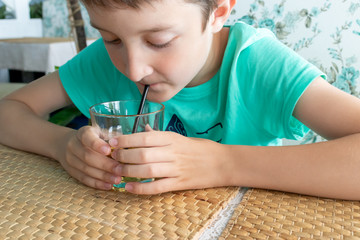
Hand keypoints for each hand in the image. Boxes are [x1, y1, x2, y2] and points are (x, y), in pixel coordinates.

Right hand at [57, 126, 122, 189]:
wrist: (69, 143)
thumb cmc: (94, 138)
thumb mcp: (101, 133)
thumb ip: (112, 139)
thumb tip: (128, 148)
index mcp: (83, 133)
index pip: (87, 137)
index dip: (97, 145)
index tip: (108, 150)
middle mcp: (73, 145)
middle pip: (88, 156)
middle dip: (105, 165)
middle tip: (120, 169)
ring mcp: (70, 159)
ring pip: (86, 169)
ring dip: (103, 176)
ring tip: (117, 179)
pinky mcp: (71, 171)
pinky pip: (84, 179)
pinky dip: (97, 183)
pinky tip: (108, 185)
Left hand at [109, 129, 228, 193]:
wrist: (222, 163)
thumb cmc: (200, 148)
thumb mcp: (181, 137)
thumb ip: (161, 135)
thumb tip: (144, 130)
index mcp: (172, 138)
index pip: (145, 137)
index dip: (126, 140)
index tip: (112, 142)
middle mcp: (173, 152)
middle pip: (143, 154)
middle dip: (124, 156)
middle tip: (113, 157)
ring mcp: (177, 169)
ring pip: (148, 170)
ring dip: (129, 172)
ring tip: (117, 171)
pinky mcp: (180, 183)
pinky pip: (158, 187)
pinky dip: (141, 188)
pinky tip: (129, 187)